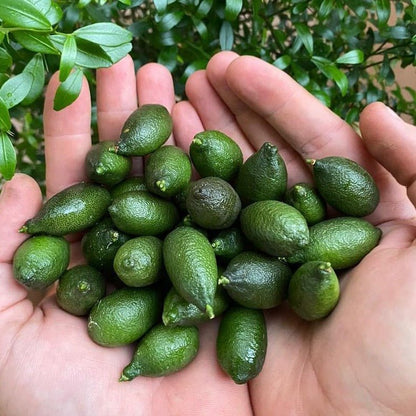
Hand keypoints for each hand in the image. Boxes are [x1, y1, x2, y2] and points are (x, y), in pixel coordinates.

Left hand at [0, 56, 250, 415]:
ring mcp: (178, 257)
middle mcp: (129, 248)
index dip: (72, 126)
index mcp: (79, 255)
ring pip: (174, 182)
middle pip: (128, 169)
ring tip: (174, 79)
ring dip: (171, 131)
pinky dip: (214, 173)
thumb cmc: (61, 408)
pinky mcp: (219, 273)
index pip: (74, 178)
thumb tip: (14, 183)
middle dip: (127, 115)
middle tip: (134, 62)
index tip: (77, 77)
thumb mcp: (0, 331)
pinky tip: (212, 130)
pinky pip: (216, 214)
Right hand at [172, 52, 415, 414]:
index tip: (230, 65)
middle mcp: (305, 228)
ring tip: (165, 105)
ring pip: (227, 190)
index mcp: (354, 210)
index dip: (269, 98)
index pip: (306, 138)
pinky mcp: (233, 290)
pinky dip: (181, 202)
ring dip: (197, 147)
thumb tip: (368, 111)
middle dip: (225, 113)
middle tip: (189, 76)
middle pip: (259, 156)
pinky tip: (157, 168)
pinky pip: (203, 236)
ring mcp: (264, 258)